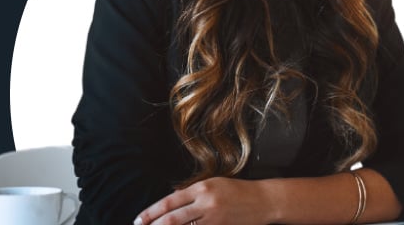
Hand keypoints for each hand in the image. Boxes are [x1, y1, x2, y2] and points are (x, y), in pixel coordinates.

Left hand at [135, 177, 271, 224]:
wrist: (264, 200)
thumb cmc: (238, 191)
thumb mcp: (214, 184)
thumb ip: (192, 192)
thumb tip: (171, 199)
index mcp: (202, 188)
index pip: (170, 201)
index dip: (152, 212)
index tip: (139, 220)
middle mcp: (206, 202)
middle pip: (173, 218)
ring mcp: (214, 218)